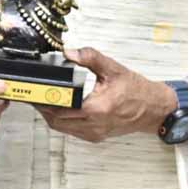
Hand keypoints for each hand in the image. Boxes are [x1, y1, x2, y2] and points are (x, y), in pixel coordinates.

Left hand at [36, 47, 176, 142]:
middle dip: (43, 107)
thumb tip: (69, 52)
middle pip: (57, 119)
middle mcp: (95, 124)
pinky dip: (61, 121)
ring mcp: (94, 132)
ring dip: (50, 115)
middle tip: (34, 93)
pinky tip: (58, 109)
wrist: (153, 109)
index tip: (34, 90)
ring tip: (42, 99)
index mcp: (98, 108)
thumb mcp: (113, 69)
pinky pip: (71, 131)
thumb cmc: (136, 91)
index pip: (61, 108)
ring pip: (62, 127)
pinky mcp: (95, 136)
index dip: (44, 100)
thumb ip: (90, 57)